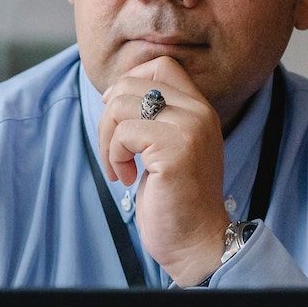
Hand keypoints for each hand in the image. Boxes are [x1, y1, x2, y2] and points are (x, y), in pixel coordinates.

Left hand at [97, 56, 231, 285]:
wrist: (196, 240)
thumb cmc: (174, 199)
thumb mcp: (166, 147)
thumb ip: (152, 117)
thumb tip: (111, 93)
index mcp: (199, 109)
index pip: (160, 66)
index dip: (129, 85)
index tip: (120, 122)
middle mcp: (198, 113)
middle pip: (131, 84)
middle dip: (109, 118)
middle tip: (114, 152)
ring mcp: (189, 129)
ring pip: (120, 106)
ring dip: (108, 141)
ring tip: (120, 168)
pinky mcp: (175, 150)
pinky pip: (124, 134)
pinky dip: (114, 158)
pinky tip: (128, 179)